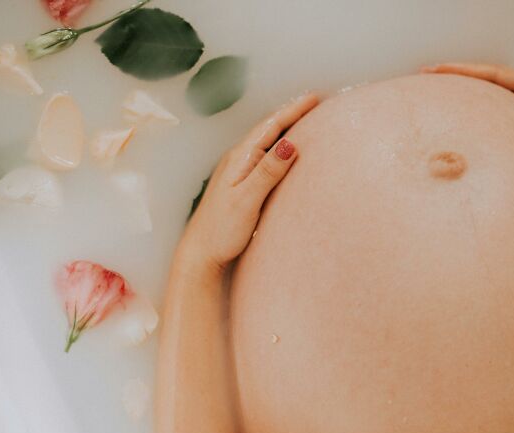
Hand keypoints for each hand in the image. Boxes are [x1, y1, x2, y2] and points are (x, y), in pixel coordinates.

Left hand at [178, 93, 318, 272]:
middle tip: (313, 102)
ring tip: (303, 120)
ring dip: (284, 128)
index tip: (314, 98)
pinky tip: (284, 152)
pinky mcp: (239, 184)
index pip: (270, 127)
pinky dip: (278, 147)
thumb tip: (290, 143)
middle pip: (268, 129)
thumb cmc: (222, 230)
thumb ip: (267, 171)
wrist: (200, 253)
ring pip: (265, 142)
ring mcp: (237, 172)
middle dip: (291, 114)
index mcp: (240, 159)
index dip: (293, 111)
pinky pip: (263, 156)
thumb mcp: (247, 200)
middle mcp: (237, 160)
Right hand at [422, 63, 513, 188]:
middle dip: (454, 76)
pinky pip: (488, 116)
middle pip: (483, 81)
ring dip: (459, 92)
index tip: (438, 70)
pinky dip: (469, 112)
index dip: (466, 72)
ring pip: (483, 98)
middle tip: (424, 74)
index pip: (494, 76)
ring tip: (432, 92)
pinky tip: (454, 121)